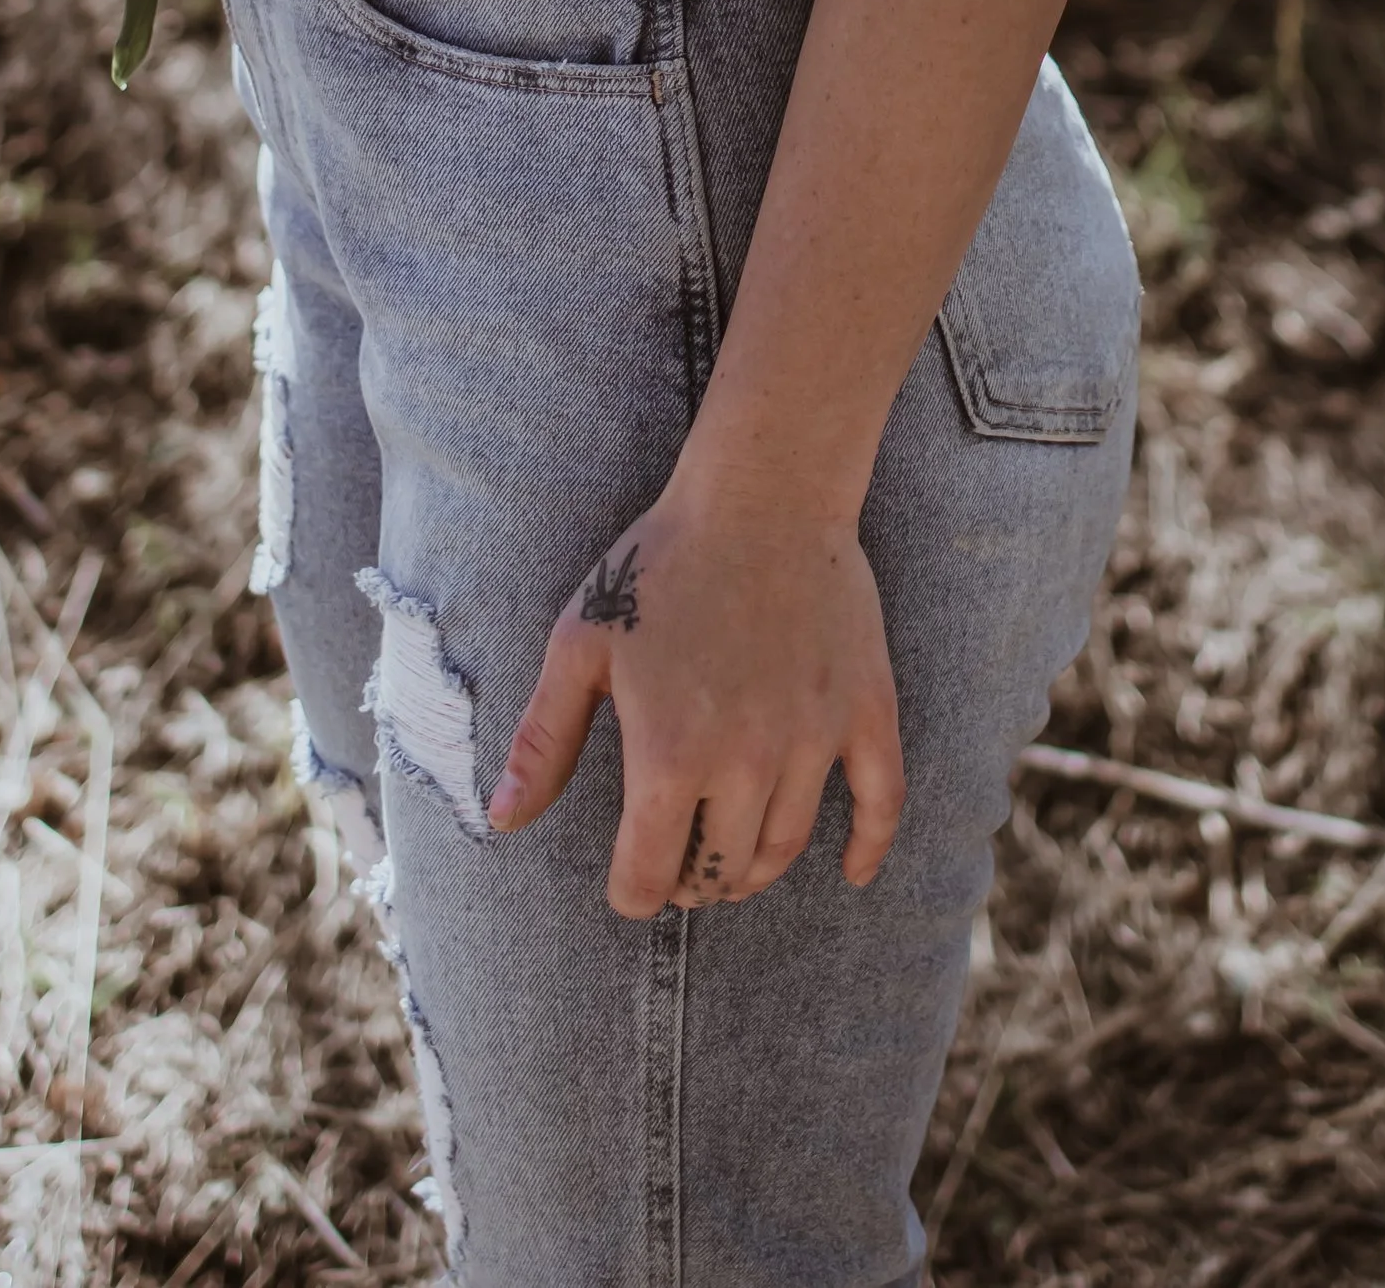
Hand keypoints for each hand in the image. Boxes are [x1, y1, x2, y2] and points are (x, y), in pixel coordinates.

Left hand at [488, 485, 905, 918]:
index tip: (630, 882)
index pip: (649, 877)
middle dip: (690, 882)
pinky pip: (882, 803)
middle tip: (679, 862)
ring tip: (730, 858)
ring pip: (784, 848)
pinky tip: (851, 872)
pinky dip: (868, 849)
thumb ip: (543, 740)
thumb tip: (502, 820)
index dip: (632, 892)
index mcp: (671, 756)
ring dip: (752, 869)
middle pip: (720, 872)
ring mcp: (814, 740)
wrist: (761, 493)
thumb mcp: (580, 644)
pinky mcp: (865, 711)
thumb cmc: (661, 564)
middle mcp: (747, 763)